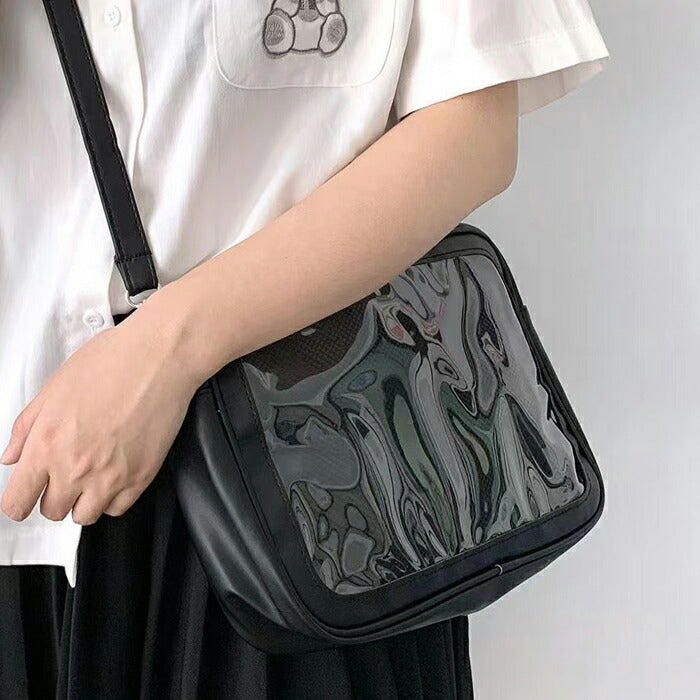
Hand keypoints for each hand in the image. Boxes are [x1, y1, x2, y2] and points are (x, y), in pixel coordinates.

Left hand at [0, 306, 200, 524]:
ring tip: (90, 477)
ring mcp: (111, 476)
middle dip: (53, 496)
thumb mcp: (55, 388)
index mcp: (47, 444)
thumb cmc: (113, 362)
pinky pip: (118, 508)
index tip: (24, 496)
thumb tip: (13, 453)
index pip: (17, 502)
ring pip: (85, 516)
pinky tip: (113, 475)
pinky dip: (113, 498)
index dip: (18, 501)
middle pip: (52, 511)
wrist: (160, 358)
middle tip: (62, 476)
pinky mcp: (141, 476)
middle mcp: (77, 467)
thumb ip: (27, 426)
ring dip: (83, 501)